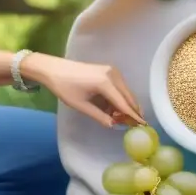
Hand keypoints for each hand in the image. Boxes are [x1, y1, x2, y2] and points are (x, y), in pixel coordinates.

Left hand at [23, 54, 143, 127]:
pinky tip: (115, 106)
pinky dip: (120, 97)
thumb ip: (99, 116)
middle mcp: (113, 75)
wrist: (53, 69)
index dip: (133, 115)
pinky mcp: (109, 70)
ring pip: (125, 91)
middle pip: (128, 96)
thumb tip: (113, 125)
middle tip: (135, 124)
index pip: (123, 103)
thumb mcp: (81, 105)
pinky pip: (120, 86)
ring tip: (123, 117)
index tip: (142, 125)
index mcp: (105, 83)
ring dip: (125, 104)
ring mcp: (112, 71)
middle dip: (132, 110)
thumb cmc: (64, 87)